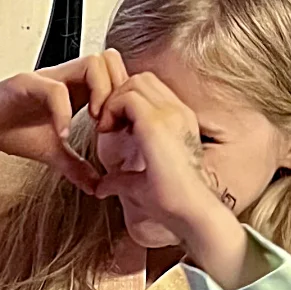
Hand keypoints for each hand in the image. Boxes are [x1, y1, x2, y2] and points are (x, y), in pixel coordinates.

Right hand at [0, 50, 127, 193]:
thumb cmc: (10, 129)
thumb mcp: (50, 152)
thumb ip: (75, 165)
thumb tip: (95, 186)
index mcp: (76, 90)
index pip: (117, 76)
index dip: (124, 101)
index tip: (117, 132)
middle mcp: (66, 77)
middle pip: (111, 61)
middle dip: (117, 94)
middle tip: (108, 126)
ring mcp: (48, 77)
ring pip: (92, 64)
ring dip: (99, 94)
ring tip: (92, 125)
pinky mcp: (26, 83)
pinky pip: (55, 90)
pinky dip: (64, 113)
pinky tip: (62, 135)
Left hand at [93, 71, 234, 248]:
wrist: (189, 210)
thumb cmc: (171, 202)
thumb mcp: (138, 185)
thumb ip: (120, 180)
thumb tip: (100, 188)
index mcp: (178, 121)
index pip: (149, 89)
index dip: (124, 102)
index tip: (112, 128)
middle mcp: (177, 112)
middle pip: (140, 79)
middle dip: (117, 96)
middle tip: (105, 125)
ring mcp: (171, 114)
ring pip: (134, 82)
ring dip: (113, 102)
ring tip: (105, 128)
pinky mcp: (158, 123)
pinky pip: (127, 97)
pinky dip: (111, 109)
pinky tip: (105, 131)